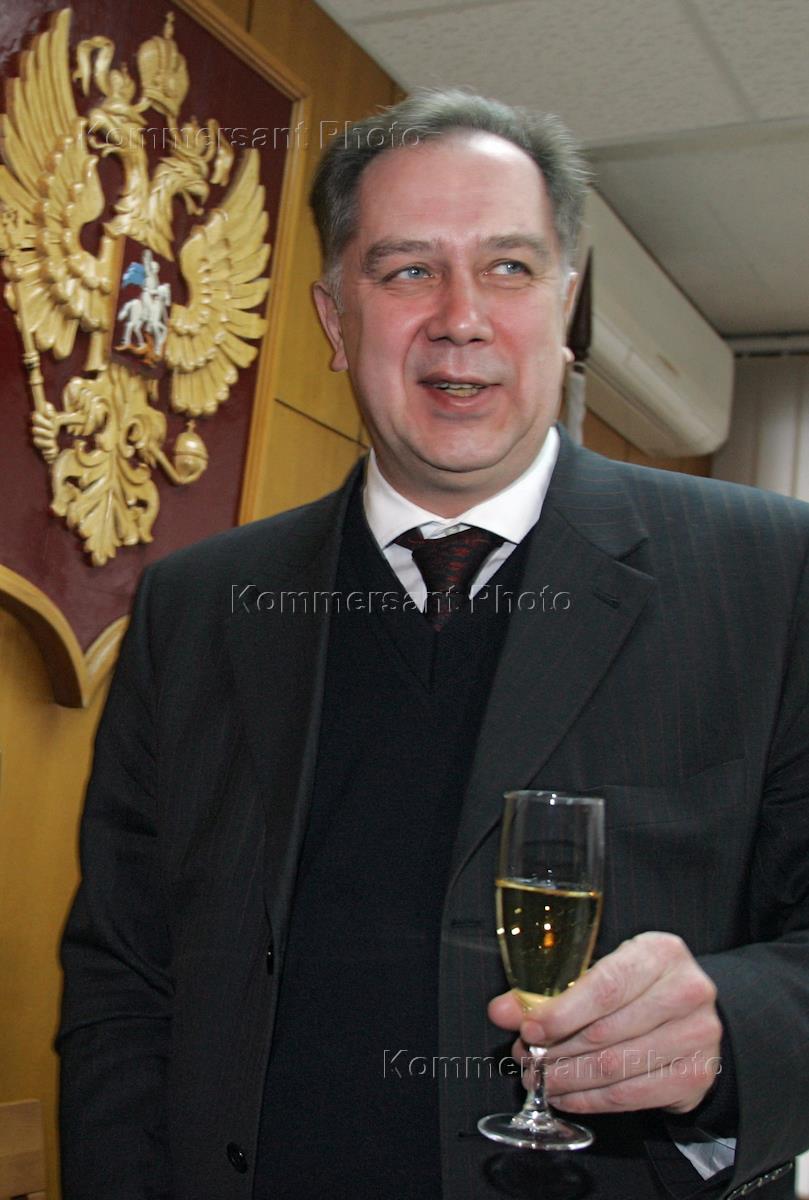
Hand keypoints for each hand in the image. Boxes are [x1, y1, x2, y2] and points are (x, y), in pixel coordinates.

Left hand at [488, 932, 721, 1116]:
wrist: (691, 1013)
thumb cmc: (638, 986)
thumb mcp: (600, 972)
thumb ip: (550, 991)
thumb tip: (502, 1011)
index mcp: (660, 953)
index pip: (605, 987)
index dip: (562, 1013)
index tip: (529, 1029)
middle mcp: (686, 991)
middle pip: (606, 1031)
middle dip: (556, 1050)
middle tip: (526, 1058)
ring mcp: (697, 1036)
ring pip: (615, 1067)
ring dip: (567, 1078)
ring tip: (540, 1079)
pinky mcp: (696, 1075)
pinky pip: (630, 1095)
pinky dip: (589, 1100)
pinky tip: (565, 1095)